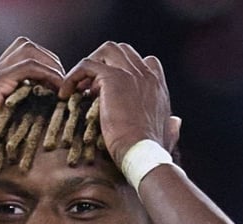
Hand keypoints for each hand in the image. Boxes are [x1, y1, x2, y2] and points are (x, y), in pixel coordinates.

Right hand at [0, 37, 64, 183]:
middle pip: (26, 47)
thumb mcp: (1, 142)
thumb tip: (36, 156)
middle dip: (51, 62)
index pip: (21, 58)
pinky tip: (58, 94)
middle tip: (62, 87)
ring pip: (29, 50)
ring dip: (51, 65)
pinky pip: (29, 67)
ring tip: (62, 89)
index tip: (59, 91)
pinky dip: (49, 75)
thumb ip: (15, 135)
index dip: (44, 68)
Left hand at [61, 42, 180, 163]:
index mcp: (158, 86)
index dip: (124, 70)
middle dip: (103, 63)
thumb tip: (176, 122)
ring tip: (78, 88)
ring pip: (106, 50)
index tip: (108, 91)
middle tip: (88, 88)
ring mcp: (130, 74)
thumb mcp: (167, 135)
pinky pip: (87, 64)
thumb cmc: (152, 152)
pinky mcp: (113, 78)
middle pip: (122, 51)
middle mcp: (147, 75)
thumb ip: (171, 126)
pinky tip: (66, 93)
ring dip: (90, 64)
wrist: (143, 153)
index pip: (145, 61)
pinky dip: (73, 75)